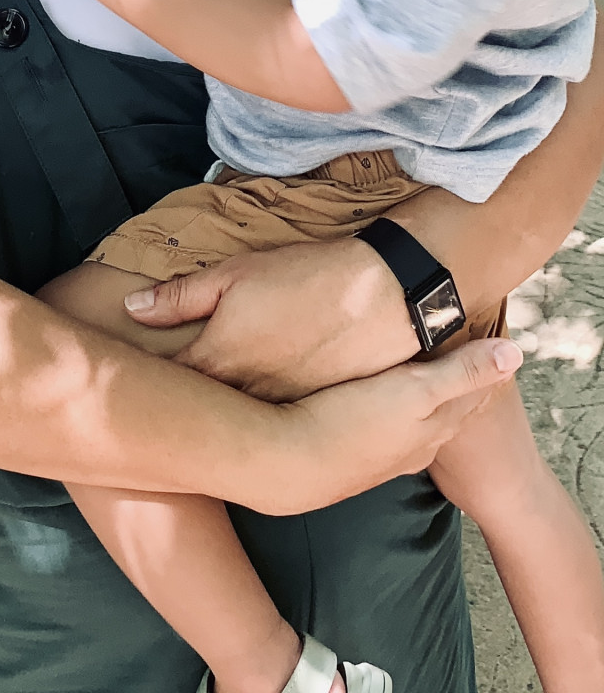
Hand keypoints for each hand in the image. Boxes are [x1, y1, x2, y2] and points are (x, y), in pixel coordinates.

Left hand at [125, 237, 420, 400]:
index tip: (122, 385)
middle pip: (196, 411)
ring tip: (192, 415)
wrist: (381, 297)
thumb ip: (180, 295)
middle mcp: (243, 398)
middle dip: (175, 408)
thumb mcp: (236, 272)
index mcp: (219, 359)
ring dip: (215, 421)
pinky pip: (270, 429)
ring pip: (233, 426)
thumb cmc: (305, 277)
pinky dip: (254, 426)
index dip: (143, 386)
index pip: (166, 384)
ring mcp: (278, 414)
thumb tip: (130, 308)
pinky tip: (246, 421)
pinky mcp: (309, 418)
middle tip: (145, 406)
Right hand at [264, 336, 520, 515]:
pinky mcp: (356, 456)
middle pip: (448, 412)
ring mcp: (385, 454)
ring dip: (426, 401)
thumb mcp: (416, 392)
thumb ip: (463, 373)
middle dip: (460, 386)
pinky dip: (395, 412)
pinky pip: (388, 430)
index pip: (472, 394)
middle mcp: (415, 444)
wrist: (291, 466)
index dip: (485, 369)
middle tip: (468, 356)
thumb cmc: (351, 422)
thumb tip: (517, 354)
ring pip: (417, 422)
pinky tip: (380, 407)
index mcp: (433, 424)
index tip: (496, 342)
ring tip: (426, 377)